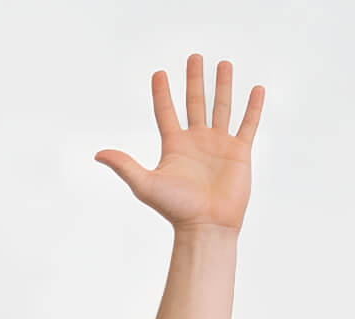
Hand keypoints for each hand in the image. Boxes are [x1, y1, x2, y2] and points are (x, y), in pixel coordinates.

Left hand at [94, 54, 263, 233]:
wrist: (205, 226)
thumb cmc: (175, 209)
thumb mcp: (145, 184)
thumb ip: (124, 166)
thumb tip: (98, 154)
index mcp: (174, 146)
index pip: (166, 112)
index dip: (162, 93)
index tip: (159, 73)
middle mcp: (196, 142)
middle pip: (194, 103)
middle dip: (194, 80)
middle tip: (194, 57)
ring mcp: (218, 145)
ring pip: (221, 107)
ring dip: (223, 85)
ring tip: (223, 64)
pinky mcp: (239, 152)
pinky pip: (248, 124)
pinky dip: (253, 107)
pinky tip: (256, 89)